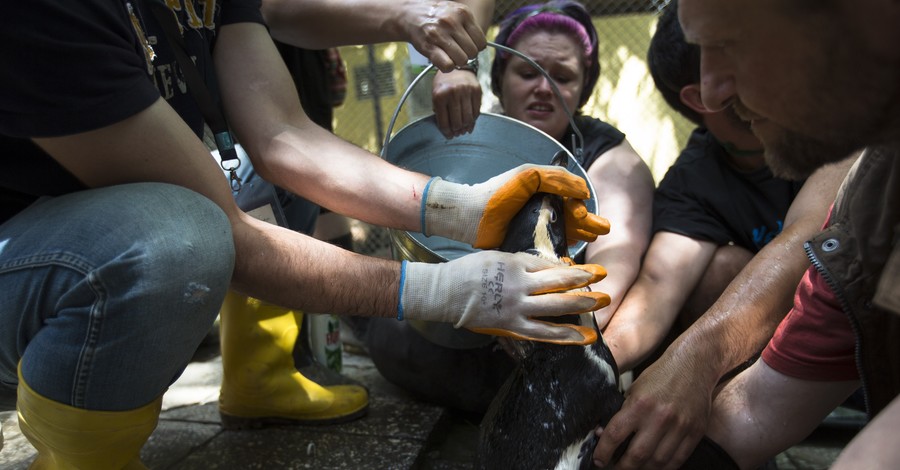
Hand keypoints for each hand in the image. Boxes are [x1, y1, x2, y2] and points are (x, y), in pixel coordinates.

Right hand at [398, 251, 609, 343]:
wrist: (445, 293)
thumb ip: (522, 262)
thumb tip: (548, 266)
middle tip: (605, 280)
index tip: (590, 271)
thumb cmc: (468, 271)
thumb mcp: (497, 257)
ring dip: (582, 305)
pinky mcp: (512, 327)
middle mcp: (521, 286)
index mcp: (516, 265)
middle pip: (560, 283)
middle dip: (585, 281)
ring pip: (556, 308)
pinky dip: (565, 335)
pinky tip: (584, 338)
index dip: (573, 268)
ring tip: (602, 303)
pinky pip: (543, 333)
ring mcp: (517, 308)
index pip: (551, 266)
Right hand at [402, 1, 485, 71]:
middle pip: (472, 52)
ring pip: (462, 60)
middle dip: (466, 55)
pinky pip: (447, 65)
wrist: (410, 14)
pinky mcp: (429, 47)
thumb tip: (482, 46)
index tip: (467, 46)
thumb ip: (470, 26)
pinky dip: (447, 67)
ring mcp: (439, 34)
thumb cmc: (436, 16)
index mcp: (463, 13)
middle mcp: (452, 22)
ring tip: (450, 55)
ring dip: (457, 62)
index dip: (476, 48)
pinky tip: (443, 61)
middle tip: (458, 51)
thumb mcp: (455, 12)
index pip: (481, 42)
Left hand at [421, 164, 610, 248]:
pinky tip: (572, 259)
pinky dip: (562, 254)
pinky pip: (549, 250)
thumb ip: (556, 178)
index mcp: (543, 192)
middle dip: (588, 222)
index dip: (579, 207)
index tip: (580, 214)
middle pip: (571, 217)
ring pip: (564, 233)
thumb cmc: (497, 194)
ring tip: (592, 239)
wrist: (469, 216)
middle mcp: (541, 210)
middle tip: (601, 230)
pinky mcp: (526, 246)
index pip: (569, 199)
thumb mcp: (528, 177)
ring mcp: (534, 229)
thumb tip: (584, 190)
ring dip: (580, 236)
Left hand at [432, 68, 480, 137]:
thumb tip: (448, 130)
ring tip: (464, 130)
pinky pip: (476, 111)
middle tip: (457, 133)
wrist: (457, 66)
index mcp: (440, 95)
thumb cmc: (444, 83)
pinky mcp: (477, 90)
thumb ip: (439, 111)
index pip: (444, 121)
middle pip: (457, 122)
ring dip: (466, 127)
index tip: (449, 136)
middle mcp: (453, 93)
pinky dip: (473, 120)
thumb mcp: (435, 95)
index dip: (446, 132)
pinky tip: (470, 123)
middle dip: (457, 131)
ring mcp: (466, 91)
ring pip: (468, 118)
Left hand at [592, 355, 713, 468]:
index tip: (599, 460)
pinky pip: (678, 460)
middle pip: (637, 455)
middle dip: (622, 467)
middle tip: (614, 469)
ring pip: (658, 462)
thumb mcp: (634, 388)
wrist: (694, 364)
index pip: (615, 435)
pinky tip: (654, 467)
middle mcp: (660, 417)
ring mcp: (680, 426)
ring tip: (633, 469)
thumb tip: (602, 435)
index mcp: (640, 404)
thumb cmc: (660, 376)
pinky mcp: (696, 432)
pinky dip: (664, 468)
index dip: (604, 452)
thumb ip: (621, 411)